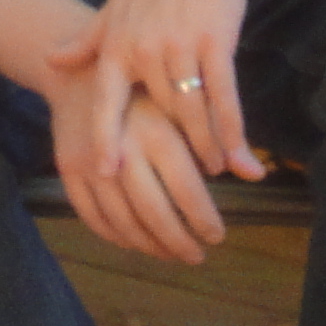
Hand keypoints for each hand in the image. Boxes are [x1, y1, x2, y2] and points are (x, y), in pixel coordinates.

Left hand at [47, 0, 264, 190]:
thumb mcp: (113, 10)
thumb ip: (86, 43)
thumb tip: (49, 61)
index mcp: (117, 46)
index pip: (105, 101)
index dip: (104, 138)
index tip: (105, 172)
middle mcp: (144, 49)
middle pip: (159, 115)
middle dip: (175, 148)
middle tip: (186, 176)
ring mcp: (180, 46)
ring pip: (192, 112)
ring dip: (208, 145)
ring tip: (216, 169)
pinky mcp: (215, 42)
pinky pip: (224, 96)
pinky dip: (233, 129)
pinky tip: (241, 153)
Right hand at [50, 75, 228, 264]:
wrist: (81, 69)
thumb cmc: (143, 89)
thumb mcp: (180, 108)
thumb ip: (216, 142)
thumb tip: (258, 174)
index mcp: (155, 132)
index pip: (186, 191)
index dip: (204, 219)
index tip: (218, 237)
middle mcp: (122, 148)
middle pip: (154, 212)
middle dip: (178, 242)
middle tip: (197, 256)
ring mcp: (90, 161)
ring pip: (122, 220)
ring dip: (148, 245)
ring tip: (169, 254)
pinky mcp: (67, 168)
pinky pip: (91, 215)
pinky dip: (113, 235)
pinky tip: (133, 242)